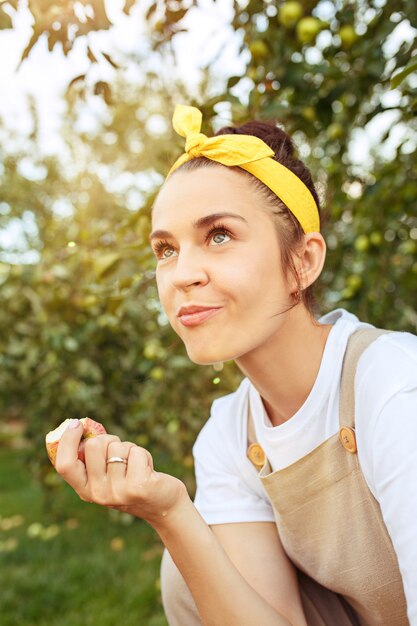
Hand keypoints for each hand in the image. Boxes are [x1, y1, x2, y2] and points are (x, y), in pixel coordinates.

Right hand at [55, 419, 188, 526]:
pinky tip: (147, 470)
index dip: (67, 441)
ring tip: (135, 465)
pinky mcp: (138, 486)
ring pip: (118, 447)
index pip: (65, 465)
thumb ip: (94, 458)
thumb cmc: (132, 480)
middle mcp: (98, 494)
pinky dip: (143, 454)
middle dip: (109, 440)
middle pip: (93, 446)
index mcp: (85, 490)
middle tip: (121, 452)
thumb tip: (79, 426)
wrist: (163, 505)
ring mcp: (118, 492)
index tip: (76, 423)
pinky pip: (136, 452)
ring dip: (130, 449)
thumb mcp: (107, 474)